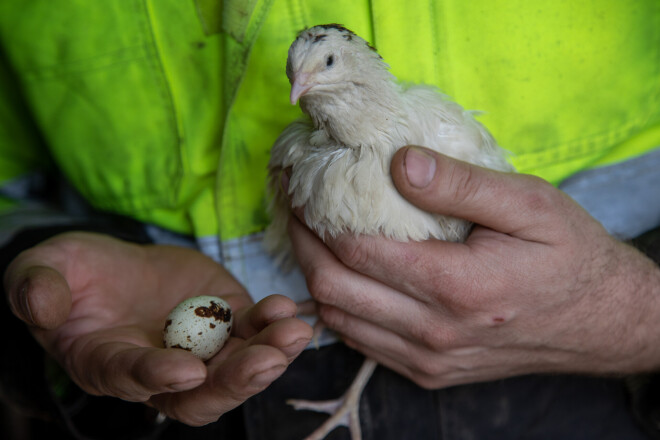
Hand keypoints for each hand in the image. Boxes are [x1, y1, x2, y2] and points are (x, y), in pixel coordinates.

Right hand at [3, 232, 311, 424]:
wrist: (117, 265)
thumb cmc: (75, 273)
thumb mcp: (44, 270)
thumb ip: (36, 288)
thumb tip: (42, 307)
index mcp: (109, 365)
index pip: (133, 379)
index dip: (157, 377)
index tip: (186, 368)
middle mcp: (160, 370)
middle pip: (200, 394)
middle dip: (235, 381)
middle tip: (267, 360)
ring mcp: (199, 349)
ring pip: (236, 370)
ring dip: (269, 356)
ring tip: (294, 332)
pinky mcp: (226, 323)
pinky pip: (253, 333)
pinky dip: (271, 325)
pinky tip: (285, 309)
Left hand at [288, 146, 659, 388]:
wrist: (600, 322)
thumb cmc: (568, 255)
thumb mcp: (527, 205)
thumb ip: (459, 184)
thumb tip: (398, 162)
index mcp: (455, 286)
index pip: (355, 249)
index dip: (317, 215)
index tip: (301, 185)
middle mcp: (434, 332)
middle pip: (334, 288)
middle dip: (302, 246)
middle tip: (294, 209)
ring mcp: (428, 359)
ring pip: (340, 321)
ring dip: (314, 278)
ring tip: (309, 238)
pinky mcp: (429, 373)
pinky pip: (363, 343)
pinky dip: (341, 309)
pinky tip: (342, 277)